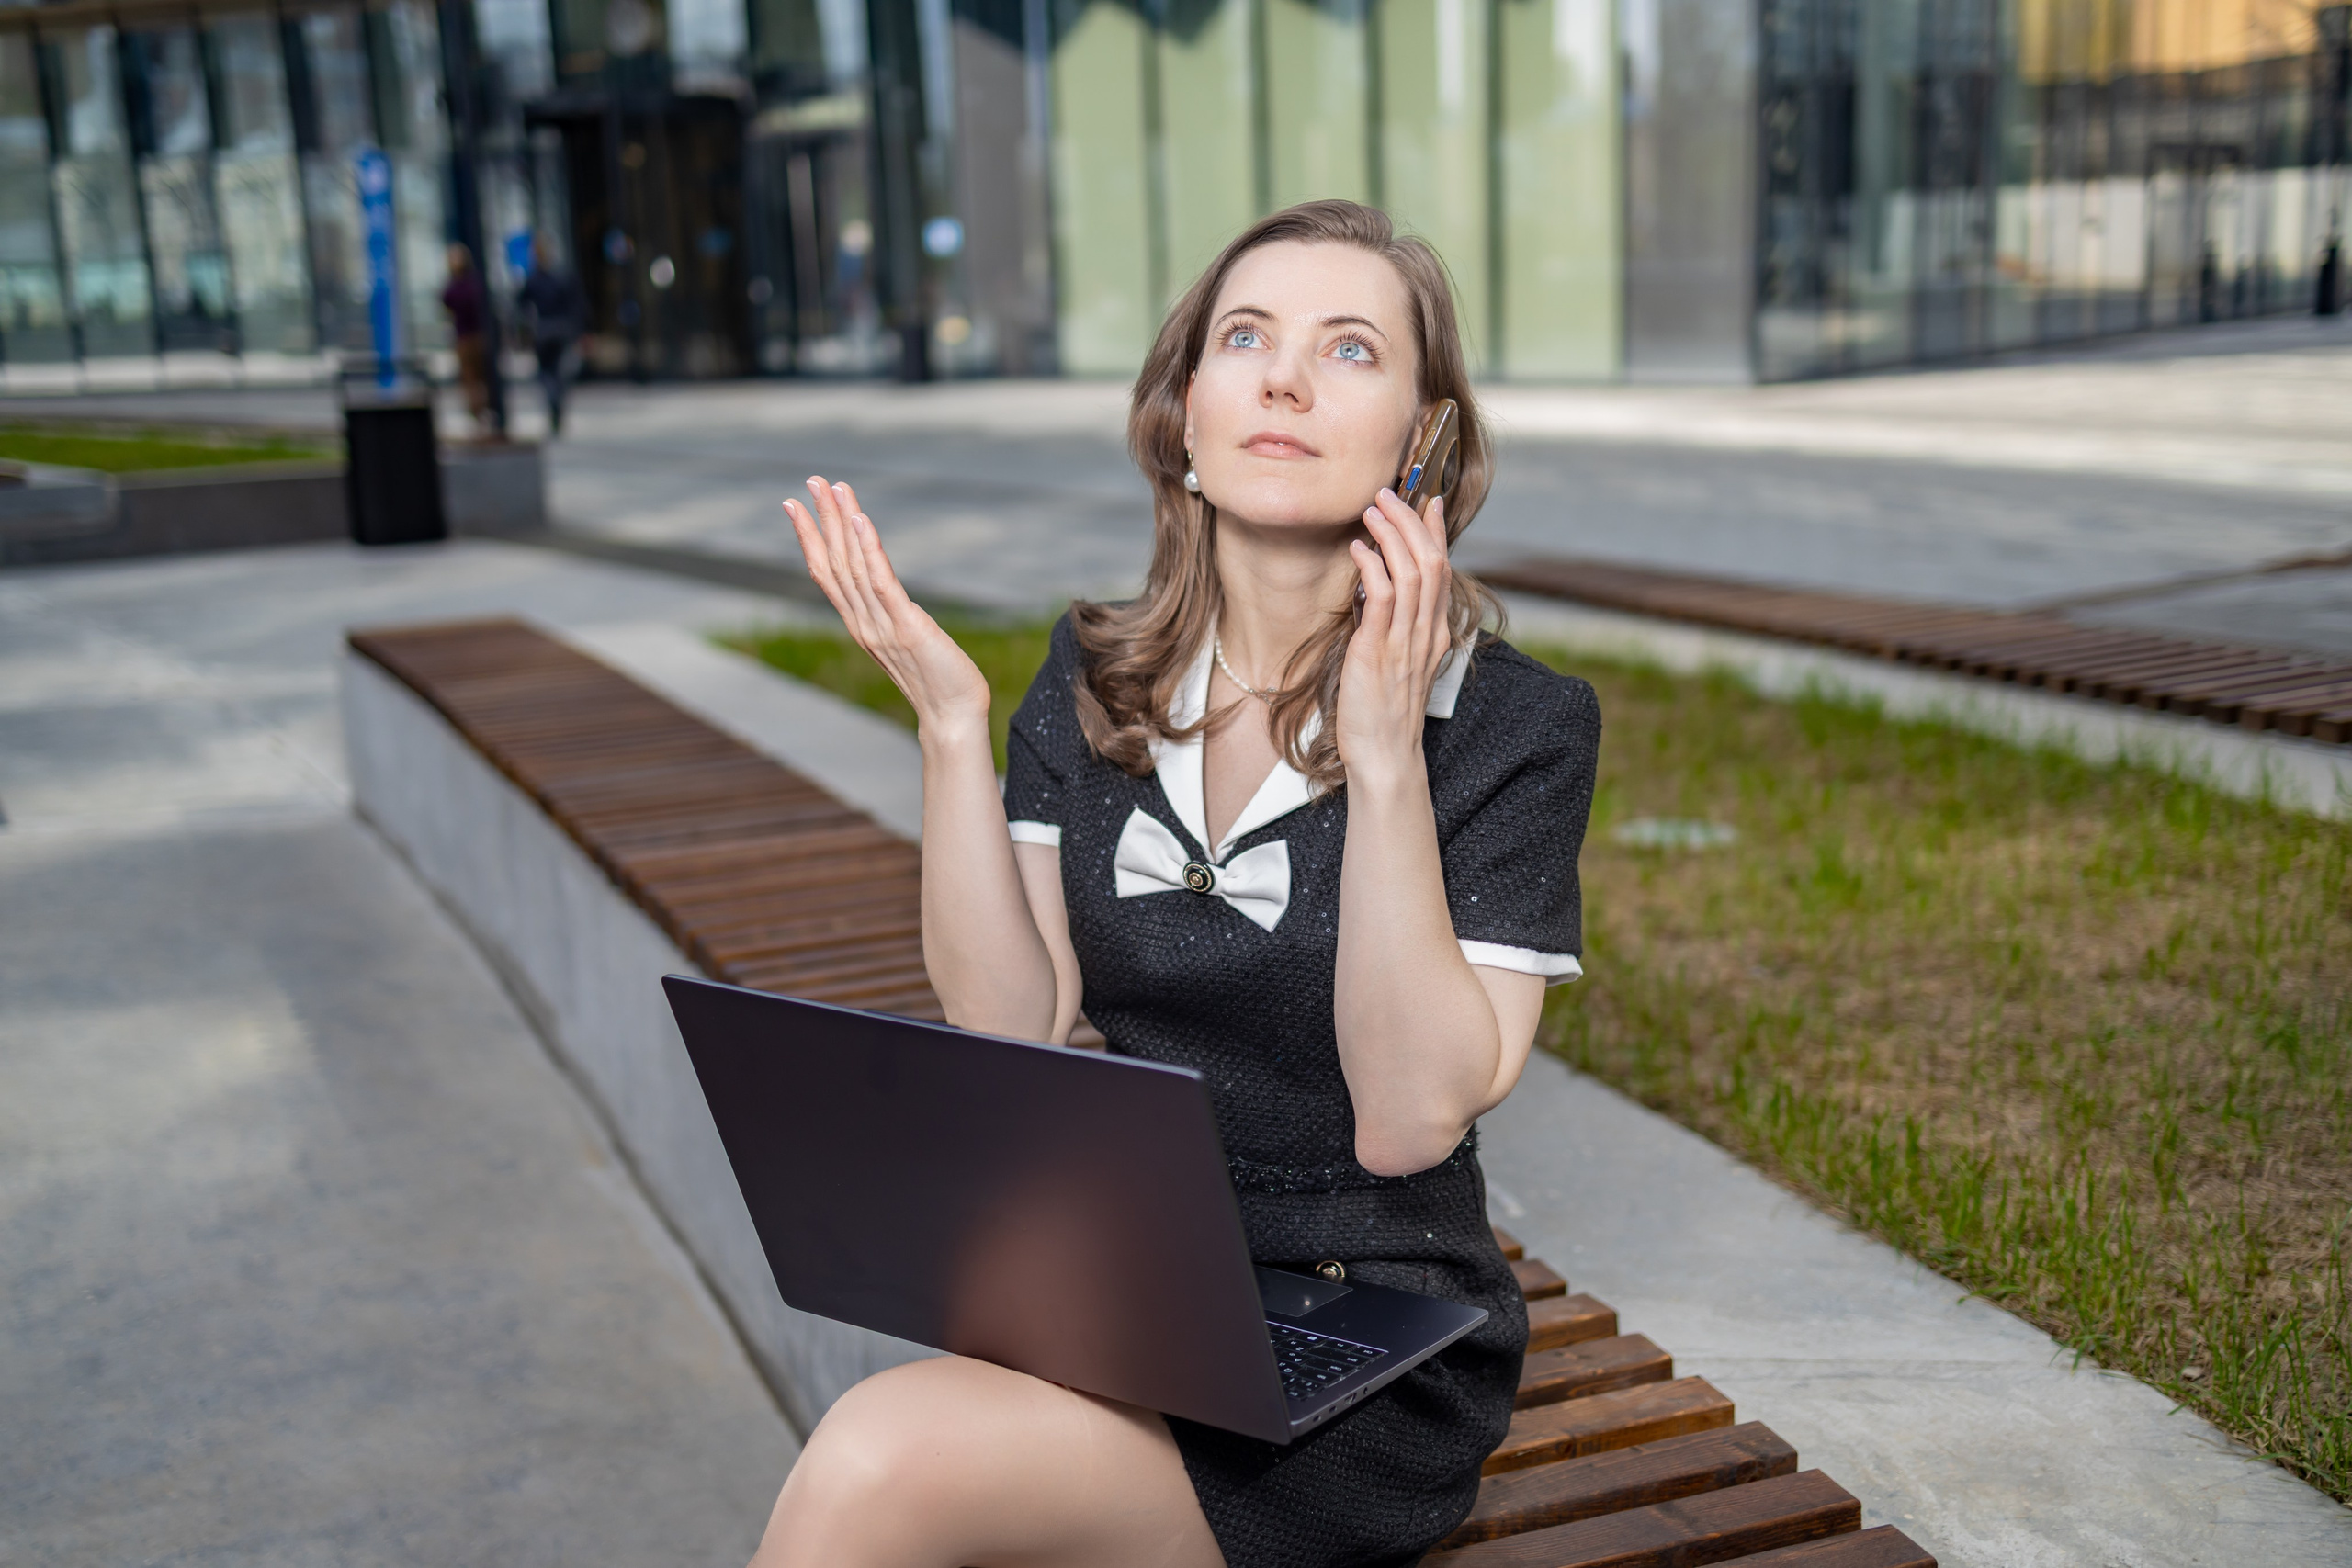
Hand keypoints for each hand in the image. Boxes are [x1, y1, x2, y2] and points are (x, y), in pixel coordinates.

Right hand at [784, 476, 990, 736]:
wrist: (953, 718)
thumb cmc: (938, 682)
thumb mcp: (906, 643)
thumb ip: (890, 618)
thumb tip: (887, 595)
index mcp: (859, 624)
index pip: (827, 574)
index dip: (809, 538)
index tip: (796, 506)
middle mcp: (862, 622)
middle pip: (834, 562)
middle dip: (821, 519)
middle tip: (811, 481)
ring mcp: (881, 625)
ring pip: (853, 565)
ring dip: (843, 523)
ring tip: (835, 488)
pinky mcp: (906, 626)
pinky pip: (882, 582)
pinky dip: (870, 550)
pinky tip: (862, 521)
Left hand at [1337, 487, 1452, 785]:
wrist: (1384, 755)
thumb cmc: (1382, 712)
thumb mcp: (1395, 661)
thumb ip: (1392, 625)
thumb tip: (1375, 588)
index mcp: (1433, 633)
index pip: (1442, 570)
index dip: (1435, 532)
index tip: (1427, 500)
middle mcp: (1426, 632)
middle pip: (1431, 562)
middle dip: (1411, 522)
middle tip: (1390, 493)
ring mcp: (1405, 641)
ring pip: (1412, 573)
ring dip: (1392, 535)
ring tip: (1373, 509)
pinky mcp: (1378, 651)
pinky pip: (1383, 599)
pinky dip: (1373, 567)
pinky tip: (1359, 549)